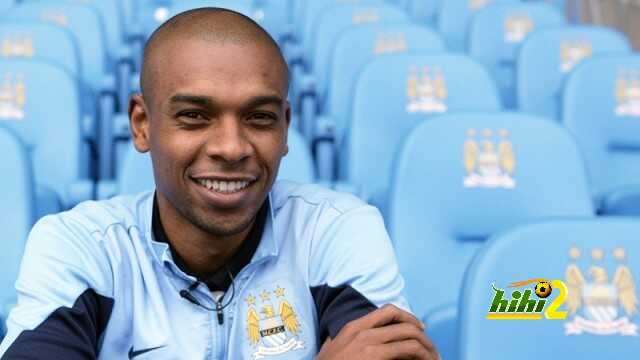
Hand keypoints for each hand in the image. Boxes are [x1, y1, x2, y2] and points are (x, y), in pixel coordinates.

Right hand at [316, 304, 437, 359]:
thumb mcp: (333, 347)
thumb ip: (347, 339)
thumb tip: (362, 339)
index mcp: (354, 327)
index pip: (388, 311)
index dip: (409, 317)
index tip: (419, 328)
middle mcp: (363, 332)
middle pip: (404, 323)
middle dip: (423, 336)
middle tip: (432, 349)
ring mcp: (369, 344)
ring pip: (410, 337)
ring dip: (426, 348)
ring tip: (433, 358)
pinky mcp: (374, 357)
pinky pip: (407, 351)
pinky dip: (421, 355)